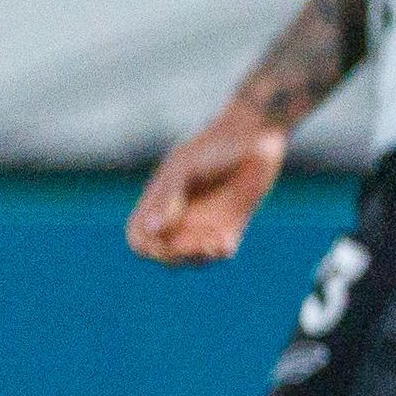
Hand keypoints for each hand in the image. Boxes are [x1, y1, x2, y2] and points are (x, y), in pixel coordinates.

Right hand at [130, 112, 290, 265]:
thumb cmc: (215, 147)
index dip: (148, 246)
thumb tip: (153, 228)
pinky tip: (227, 241)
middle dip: (177, 256)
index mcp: (159, 201)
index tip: (166, 239)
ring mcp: (205, 221)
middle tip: (198, 243)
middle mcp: (179, 216)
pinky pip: (220, 250)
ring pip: (192, 256)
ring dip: (200, 257)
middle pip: (165, 253)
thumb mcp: (186, 169)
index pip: (140, 237)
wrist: (255, 138)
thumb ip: (169, 198)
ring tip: (216, 242)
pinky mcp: (231, 224)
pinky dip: (220, 252)